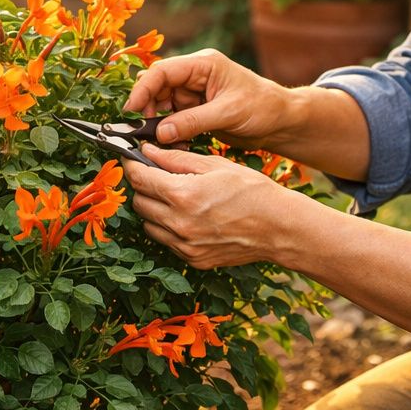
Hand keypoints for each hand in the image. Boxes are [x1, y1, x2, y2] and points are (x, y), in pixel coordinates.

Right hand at [123, 48, 288, 147]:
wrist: (282, 122)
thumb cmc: (263, 108)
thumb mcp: (228, 113)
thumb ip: (192, 121)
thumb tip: (161, 133)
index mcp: (203, 65)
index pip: (162, 72)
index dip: (143, 90)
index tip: (131, 111)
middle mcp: (195, 76)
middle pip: (157, 89)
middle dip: (148, 110)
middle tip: (144, 133)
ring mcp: (194, 94)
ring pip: (162, 107)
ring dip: (160, 126)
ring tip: (165, 144)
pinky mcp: (196, 112)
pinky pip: (173, 121)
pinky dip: (171, 134)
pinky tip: (178, 146)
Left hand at [124, 145, 292, 269]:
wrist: (279, 227)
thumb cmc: (252, 191)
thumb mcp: (214, 165)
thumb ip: (176, 159)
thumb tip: (147, 151)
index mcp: (183, 195)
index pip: (139, 178)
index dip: (131, 165)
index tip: (131, 158)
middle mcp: (179, 224)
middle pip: (139, 202)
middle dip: (144, 186)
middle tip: (157, 176)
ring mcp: (185, 245)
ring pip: (149, 224)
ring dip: (154, 209)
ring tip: (176, 197)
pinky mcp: (192, 259)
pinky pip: (166, 241)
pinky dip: (169, 228)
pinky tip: (188, 216)